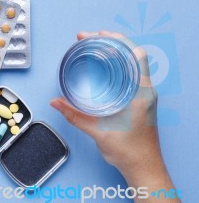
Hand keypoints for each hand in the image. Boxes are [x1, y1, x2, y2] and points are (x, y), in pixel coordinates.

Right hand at [51, 30, 160, 176]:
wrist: (144, 167)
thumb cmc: (128, 151)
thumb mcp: (98, 132)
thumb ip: (75, 116)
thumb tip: (55, 102)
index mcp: (141, 93)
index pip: (137, 56)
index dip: (118, 40)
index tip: (97, 35)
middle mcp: (146, 90)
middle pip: (133, 55)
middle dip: (111, 42)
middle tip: (88, 38)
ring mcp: (145, 95)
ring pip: (132, 64)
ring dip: (115, 53)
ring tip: (94, 47)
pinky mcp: (141, 101)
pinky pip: (131, 75)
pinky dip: (117, 65)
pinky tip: (103, 68)